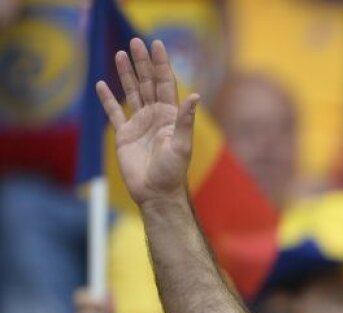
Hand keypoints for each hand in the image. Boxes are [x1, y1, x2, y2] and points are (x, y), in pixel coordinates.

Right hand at [95, 38, 198, 205]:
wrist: (156, 193)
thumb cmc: (172, 172)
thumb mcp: (181, 145)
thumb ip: (185, 120)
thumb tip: (195, 96)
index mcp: (171, 116)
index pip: (165, 84)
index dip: (161, 64)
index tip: (156, 45)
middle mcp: (156, 116)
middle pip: (147, 83)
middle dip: (142, 63)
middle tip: (135, 42)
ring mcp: (140, 124)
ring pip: (131, 93)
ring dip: (126, 74)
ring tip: (120, 54)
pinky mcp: (124, 135)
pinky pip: (114, 112)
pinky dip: (107, 99)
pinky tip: (101, 84)